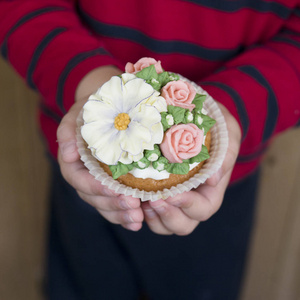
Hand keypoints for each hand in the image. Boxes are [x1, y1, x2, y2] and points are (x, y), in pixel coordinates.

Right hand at [57, 66, 142, 230]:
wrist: (110, 110)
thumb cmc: (94, 111)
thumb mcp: (79, 113)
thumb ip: (68, 131)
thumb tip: (67, 153)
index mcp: (73, 162)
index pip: (79, 179)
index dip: (95, 187)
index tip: (114, 189)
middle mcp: (84, 176)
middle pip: (94, 197)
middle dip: (113, 204)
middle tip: (133, 207)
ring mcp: (98, 184)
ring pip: (105, 205)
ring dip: (121, 214)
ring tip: (138, 219)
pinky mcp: (112, 187)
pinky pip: (115, 205)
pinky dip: (125, 215)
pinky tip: (139, 221)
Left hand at [142, 103, 240, 234]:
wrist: (198, 118)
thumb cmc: (215, 128)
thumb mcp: (227, 135)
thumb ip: (225, 156)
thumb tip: (213, 179)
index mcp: (209, 191)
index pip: (203, 209)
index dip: (189, 206)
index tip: (174, 194)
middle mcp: (190, 199)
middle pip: (183, 224)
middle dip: (168, 216)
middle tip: (153, 200)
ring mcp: (171, 199)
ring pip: (163, 224)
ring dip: (151, 217)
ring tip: (140, 200)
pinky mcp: (154, 192)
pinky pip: (145, 212)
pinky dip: (136, 211)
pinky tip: (129, 196)